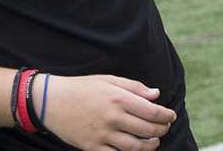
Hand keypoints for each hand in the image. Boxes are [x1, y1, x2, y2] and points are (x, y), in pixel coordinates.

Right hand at [44, 75, 175, 150]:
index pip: (152, 112)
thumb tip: (156, 95)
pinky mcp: (93, 147)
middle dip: (161, 130)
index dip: (166, 116)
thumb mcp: (109, 80)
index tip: (171, 116)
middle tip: (164, 128)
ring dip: (150, 146)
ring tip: (154, 142)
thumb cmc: (82, 88)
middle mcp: (112, 117)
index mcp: (118, 98)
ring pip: (135, 147)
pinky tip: (134, 150)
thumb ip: (134, 87)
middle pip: (147, 130)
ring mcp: (102, 135)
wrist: (51, 101)